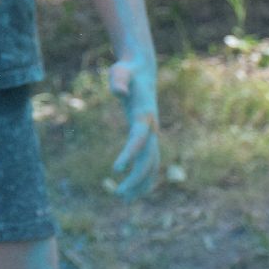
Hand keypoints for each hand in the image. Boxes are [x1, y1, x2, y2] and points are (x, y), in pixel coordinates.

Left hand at [108, 55, 159, 199]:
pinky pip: (150, 161)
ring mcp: (152, 134)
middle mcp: (151, 128)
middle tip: (118, 195)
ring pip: (152, 165)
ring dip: (141, 183)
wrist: (143, 69)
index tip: (116, 170)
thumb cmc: (127, 71)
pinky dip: (144, 177)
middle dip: (136, 178)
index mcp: (144, 115)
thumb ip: (118, 81)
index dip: (129, 154)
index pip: (138, 139)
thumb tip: (119, 92)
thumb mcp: (120, 71)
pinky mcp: (148, 137)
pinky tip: (133, 191)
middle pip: (148, 158)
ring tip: (123, 199)